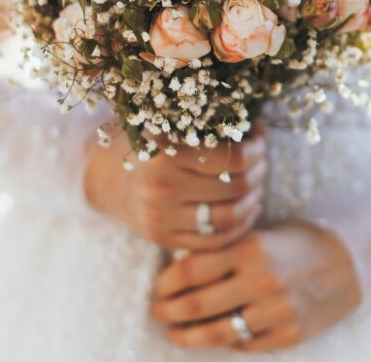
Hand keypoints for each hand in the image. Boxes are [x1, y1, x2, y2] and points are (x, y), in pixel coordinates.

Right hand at [84, 127, 266, 249]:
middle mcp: (160, 190)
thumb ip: (213, 129)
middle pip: (234, 188)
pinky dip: (241, 226)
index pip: (230, 159)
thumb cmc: (150, 147)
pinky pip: (216, 241)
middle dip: (257, 173)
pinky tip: (247, 209)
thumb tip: (261, 130)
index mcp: (164, 155)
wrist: (109, 180)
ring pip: (229, 217)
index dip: (255, 151)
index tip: (259, 142)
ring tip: (256, 187)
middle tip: (261, 164)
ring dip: (253, 200)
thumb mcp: (173, 129)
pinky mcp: (165, 240)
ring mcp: (162, 220)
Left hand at [151, 221, 361, 351]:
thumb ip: (224, 251)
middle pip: (195, 305)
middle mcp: (261, 281)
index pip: (190, 270)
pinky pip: (245, 346)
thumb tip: (179, 270)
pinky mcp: (290, 335)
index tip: (159, 287)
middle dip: (167, 312)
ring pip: (216, 333)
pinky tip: (216, 336)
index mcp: (250, 249)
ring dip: (187, 336)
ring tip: (175, 333)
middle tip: (157, 312)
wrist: (352, 259)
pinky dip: (226, 342)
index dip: (165, 283)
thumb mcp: (260, 234)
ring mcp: (277, 312)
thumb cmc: (298, 241)